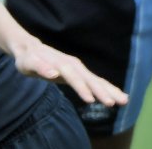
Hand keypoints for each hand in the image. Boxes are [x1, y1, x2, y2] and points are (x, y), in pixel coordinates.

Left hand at [11, 40, 128, 106]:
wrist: (31, 49)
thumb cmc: (27, 59)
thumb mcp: (28, 63)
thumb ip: (40, 67)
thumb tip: (53, 73)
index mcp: (61, 63)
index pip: (73, 77)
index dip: (82, 88)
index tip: (91, 100)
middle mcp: (73, 65)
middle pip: (90, 79)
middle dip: (103, 91)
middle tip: (118, 102)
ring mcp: (78, 68)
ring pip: (96, 80)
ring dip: (110, 90)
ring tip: (125, 101)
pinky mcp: (80, 73)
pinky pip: (96, 81)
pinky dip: (107, 87)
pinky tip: (119, 95)